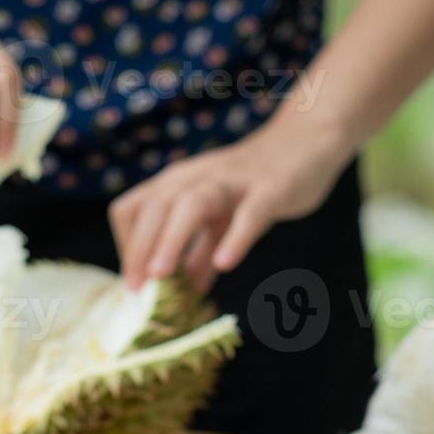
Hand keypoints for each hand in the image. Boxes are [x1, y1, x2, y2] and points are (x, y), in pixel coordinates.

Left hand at [109, 119, 351, 292]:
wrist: (305, 142)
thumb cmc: (253, 183)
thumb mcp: (220, 218)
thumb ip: (201, 253)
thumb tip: (186, 292)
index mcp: (178, 183)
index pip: (134, 208)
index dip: (128, 245)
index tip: (134, 282)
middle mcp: (197, 177)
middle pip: (156, 206)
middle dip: (140, 247)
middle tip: (137, 288)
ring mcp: (233, 181)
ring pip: (193, 204)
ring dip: (173, 239)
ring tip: (162, 276)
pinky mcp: (270, 188)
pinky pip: (250, 213)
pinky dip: (235, 238)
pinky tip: (225, 264)